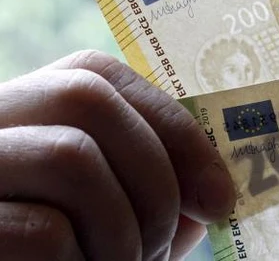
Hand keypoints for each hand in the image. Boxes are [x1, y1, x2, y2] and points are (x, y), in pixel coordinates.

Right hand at [0, 50, 236, 259]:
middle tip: (166, 244)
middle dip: (155, 176)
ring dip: (123, 230)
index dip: (173, 127)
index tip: (219, 196)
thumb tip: (213, 193)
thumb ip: (146, 194)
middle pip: (86, 98)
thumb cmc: (52, 260)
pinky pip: (42, 231)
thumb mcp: (101, 220)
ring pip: (70, 156)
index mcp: (18, 116)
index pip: (98, 75)